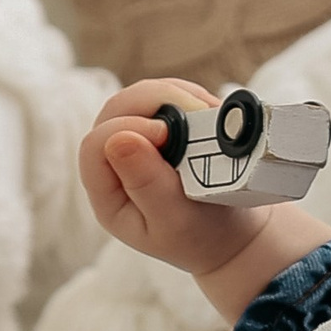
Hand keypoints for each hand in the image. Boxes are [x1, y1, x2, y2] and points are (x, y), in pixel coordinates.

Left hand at [79, 79, 330, 311]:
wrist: (234, 235)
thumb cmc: (203, 236)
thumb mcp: (174, 220)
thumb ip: (145, 184)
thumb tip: (118, 140)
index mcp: (109, 194)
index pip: (96, 145)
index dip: (129, 128)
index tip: (169, 134)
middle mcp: (117, 163)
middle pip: (115, 110)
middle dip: (154, 100)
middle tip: (195, 112)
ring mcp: (139, 142)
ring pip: (139, 96)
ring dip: (174, 95)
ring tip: (208, 114)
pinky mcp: (164, 129)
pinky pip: (167, 96)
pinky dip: (189, 97)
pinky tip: (210, 114)